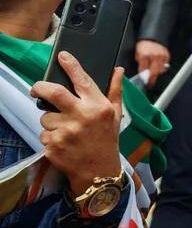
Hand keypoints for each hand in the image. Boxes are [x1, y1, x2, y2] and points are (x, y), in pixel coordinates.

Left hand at [30, 52, 122, 196]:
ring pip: (45, 117)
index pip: (82, 80)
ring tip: (65, 129)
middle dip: (41, 87)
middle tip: (37, 89)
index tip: (62, 56)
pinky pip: (43, 134)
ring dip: (51, 120)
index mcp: (98, 107)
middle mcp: (82, 117)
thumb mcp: (116, 114)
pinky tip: (62, 142)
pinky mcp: (53, 145)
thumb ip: (115, 90)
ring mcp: (66, 131)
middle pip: (53, 93)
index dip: (71, 65)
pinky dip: (50, 136)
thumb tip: (118, 70)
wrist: (98, 171)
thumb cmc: (107, 140)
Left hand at [135, 39, 169, 86]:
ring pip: (161, 70)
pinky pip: (165, 65)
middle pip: (153, 72)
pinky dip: (162, 68)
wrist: (153, 37)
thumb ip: (140, 62)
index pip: (143, 70)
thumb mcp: (138, 53)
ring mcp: (161, 56)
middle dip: (151, 80)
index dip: (142, 77)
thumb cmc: (144, 45)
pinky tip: (159, 68)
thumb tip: (141, 71)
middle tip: (150, 84)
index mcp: (144, 56)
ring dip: (157, 74)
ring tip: (154, 77)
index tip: (142, 81)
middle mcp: (154, 56)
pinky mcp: (167, 55)